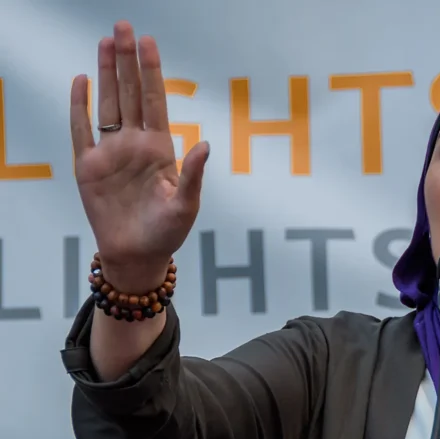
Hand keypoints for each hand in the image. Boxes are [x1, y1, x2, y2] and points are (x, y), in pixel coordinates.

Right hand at [70, 21, 208, 292]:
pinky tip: (82, 81)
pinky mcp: (87, 168)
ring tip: (105, 42)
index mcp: (160, 149)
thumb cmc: (167, 232)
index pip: (155, 101)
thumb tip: (206, 144)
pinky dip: (79, 106)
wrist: (137, 255)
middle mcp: (135, 144)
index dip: (151, 71)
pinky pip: (80, 130)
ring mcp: (110, 153)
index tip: (149, 42)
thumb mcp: (186, 205)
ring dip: (106, 73)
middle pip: (130, 94)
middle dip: (127, 60)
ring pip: (107, 104)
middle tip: (123, 27)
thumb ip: (193, 174)